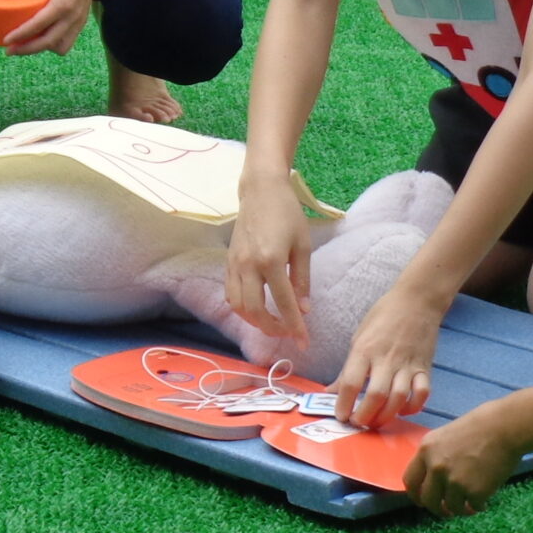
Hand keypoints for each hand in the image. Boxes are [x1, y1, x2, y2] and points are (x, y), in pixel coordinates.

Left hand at [0, 0, 96, 56]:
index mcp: (62, 5)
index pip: (38, 26)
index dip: (20, 35)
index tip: (6, 41)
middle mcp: (71, 18)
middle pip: (48, 43)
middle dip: (28, 49)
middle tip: (10, 50)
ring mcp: (78, 22)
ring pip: (61, 46)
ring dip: (43, 49)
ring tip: (26, 45)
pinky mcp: (81, 23)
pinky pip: (67, 41)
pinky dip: (53, 44)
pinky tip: (42, 38)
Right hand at [225, 175, 316, 338]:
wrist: (260, 190)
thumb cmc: (287, 214)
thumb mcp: (302, 246)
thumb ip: (302, 280)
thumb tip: (304, 310)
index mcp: (271, 260)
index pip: (284, 303)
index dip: (295, 326)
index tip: (304, 342)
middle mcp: (248, 266)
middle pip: (255, 312)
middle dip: (273, 328)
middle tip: (288, 333)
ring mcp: (234, 264)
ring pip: (238, 306)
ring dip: (255, 321)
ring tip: (273, 323)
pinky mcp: (228, 262)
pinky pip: (230, 294)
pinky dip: (242, 307)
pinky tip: (256, 307)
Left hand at [330, 283, 443, 427]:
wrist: (416, 300)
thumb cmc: (383, 316)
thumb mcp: (358, 336)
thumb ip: (348, 367)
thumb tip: (332, 391)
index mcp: (364, 349)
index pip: (350, 383)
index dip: (343, 404)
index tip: (340, 416)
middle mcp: (385, 359)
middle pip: (376, 395)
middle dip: (365, 416)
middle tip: (358, 424)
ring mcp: (407, 364)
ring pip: (398, 398)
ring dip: (386, 416)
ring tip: (376, 422)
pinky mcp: (424, 368)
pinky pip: (422, 393)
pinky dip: (413, 407)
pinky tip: (402, 410)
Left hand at [406, 406, 522, 517]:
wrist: (504, 428)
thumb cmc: (479, 427)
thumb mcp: (444, 436)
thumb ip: (434, 456)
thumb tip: (431, 478)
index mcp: (426, 451)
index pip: (410, 481)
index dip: (416, 495)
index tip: (422, 501)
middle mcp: (436, 467)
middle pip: (428, 500)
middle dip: (437, 508)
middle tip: (447, 510)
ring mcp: (454, 481)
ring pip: (450, 507)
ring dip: (459, 509)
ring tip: (469, 505)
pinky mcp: (474, 492)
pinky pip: (472, 507)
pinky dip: (477, 507)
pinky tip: (483, 501)